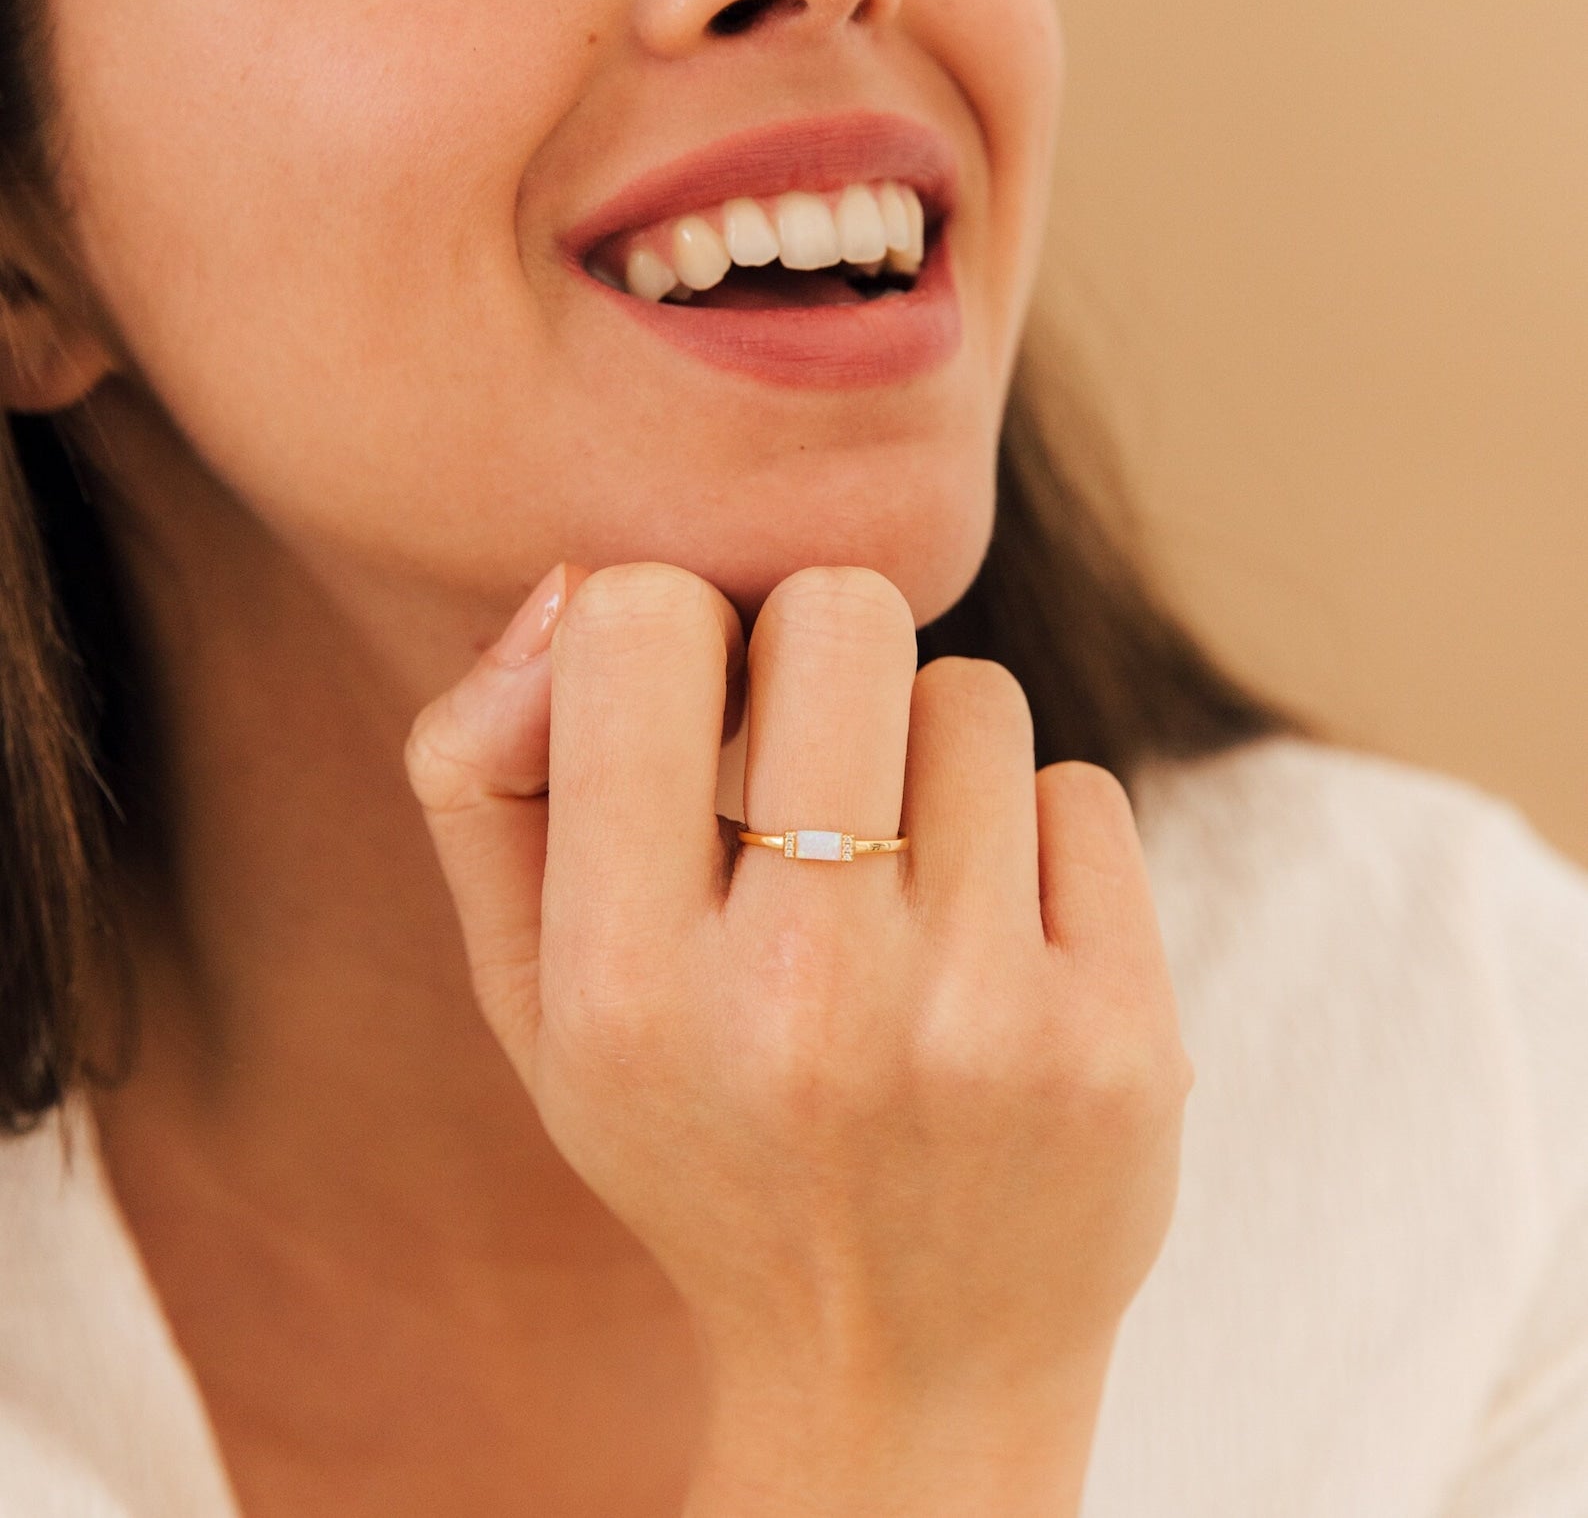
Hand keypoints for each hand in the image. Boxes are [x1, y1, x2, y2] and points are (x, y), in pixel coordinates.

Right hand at [405, 560, 1193, 1422]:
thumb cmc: (699, 1144)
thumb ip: (490, 784)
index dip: (675, 627)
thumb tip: (573, 589)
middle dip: (823, 656)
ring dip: (931, 761)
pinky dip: (1031, 844)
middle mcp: (801, 1002)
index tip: (698, 715)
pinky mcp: (1120, 1043)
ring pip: (975, 696)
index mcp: (622, 984)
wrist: (898, 1373)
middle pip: (845, 615)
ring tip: (902, 892)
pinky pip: (1079, 793)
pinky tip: (994, 956)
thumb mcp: (535, 1003)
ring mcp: (979, 1024)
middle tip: (817, 769)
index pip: (641, 624)